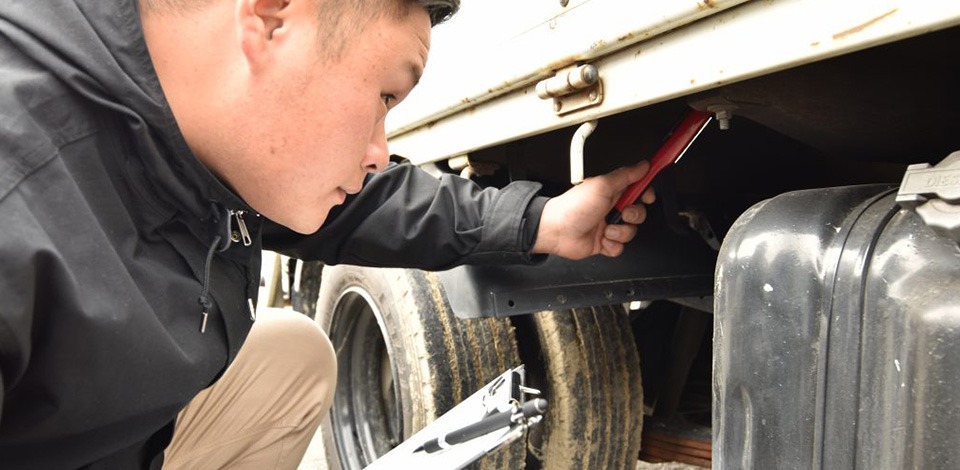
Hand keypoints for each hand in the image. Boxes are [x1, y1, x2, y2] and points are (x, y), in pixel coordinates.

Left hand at [531, 161, 654, 259]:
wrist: (557, 231)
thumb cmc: (573, 207)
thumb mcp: (602, 185)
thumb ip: (625, 175)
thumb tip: (643, 165)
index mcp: (612, 191)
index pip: (637, 189)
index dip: (646, 192)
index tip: (648, 196)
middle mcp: (611, 208)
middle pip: (639, 212)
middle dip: (634, 215)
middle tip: (622, 213)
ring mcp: (608, 225)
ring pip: (631, 232)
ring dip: (620, 232)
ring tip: (606, 229)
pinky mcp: (604, 242)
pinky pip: (620, 247)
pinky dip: (612, 245)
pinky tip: (601, 239)